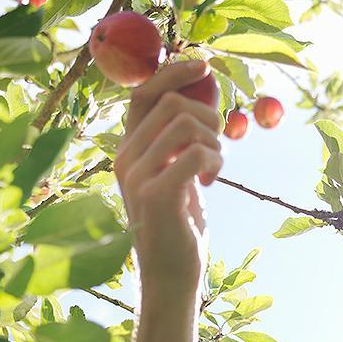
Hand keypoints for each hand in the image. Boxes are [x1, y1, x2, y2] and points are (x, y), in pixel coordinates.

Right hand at [114, 60, 223, 288]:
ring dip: (213, 141)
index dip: (173, 72)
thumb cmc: (179, 224)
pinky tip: (210, 182)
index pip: (143, 92)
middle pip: (170, 102)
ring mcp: (138, 177)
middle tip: (217, 144)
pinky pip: (195, 153)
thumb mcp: (177, 173)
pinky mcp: (157, 195)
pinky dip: (214, 161)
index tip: (203, 66)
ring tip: (213, 168)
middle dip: (207, 115)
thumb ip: (182, 138)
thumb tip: (206, 91)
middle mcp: (125, 158)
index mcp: (128, 149)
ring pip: (185, 123)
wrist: (171, 275)